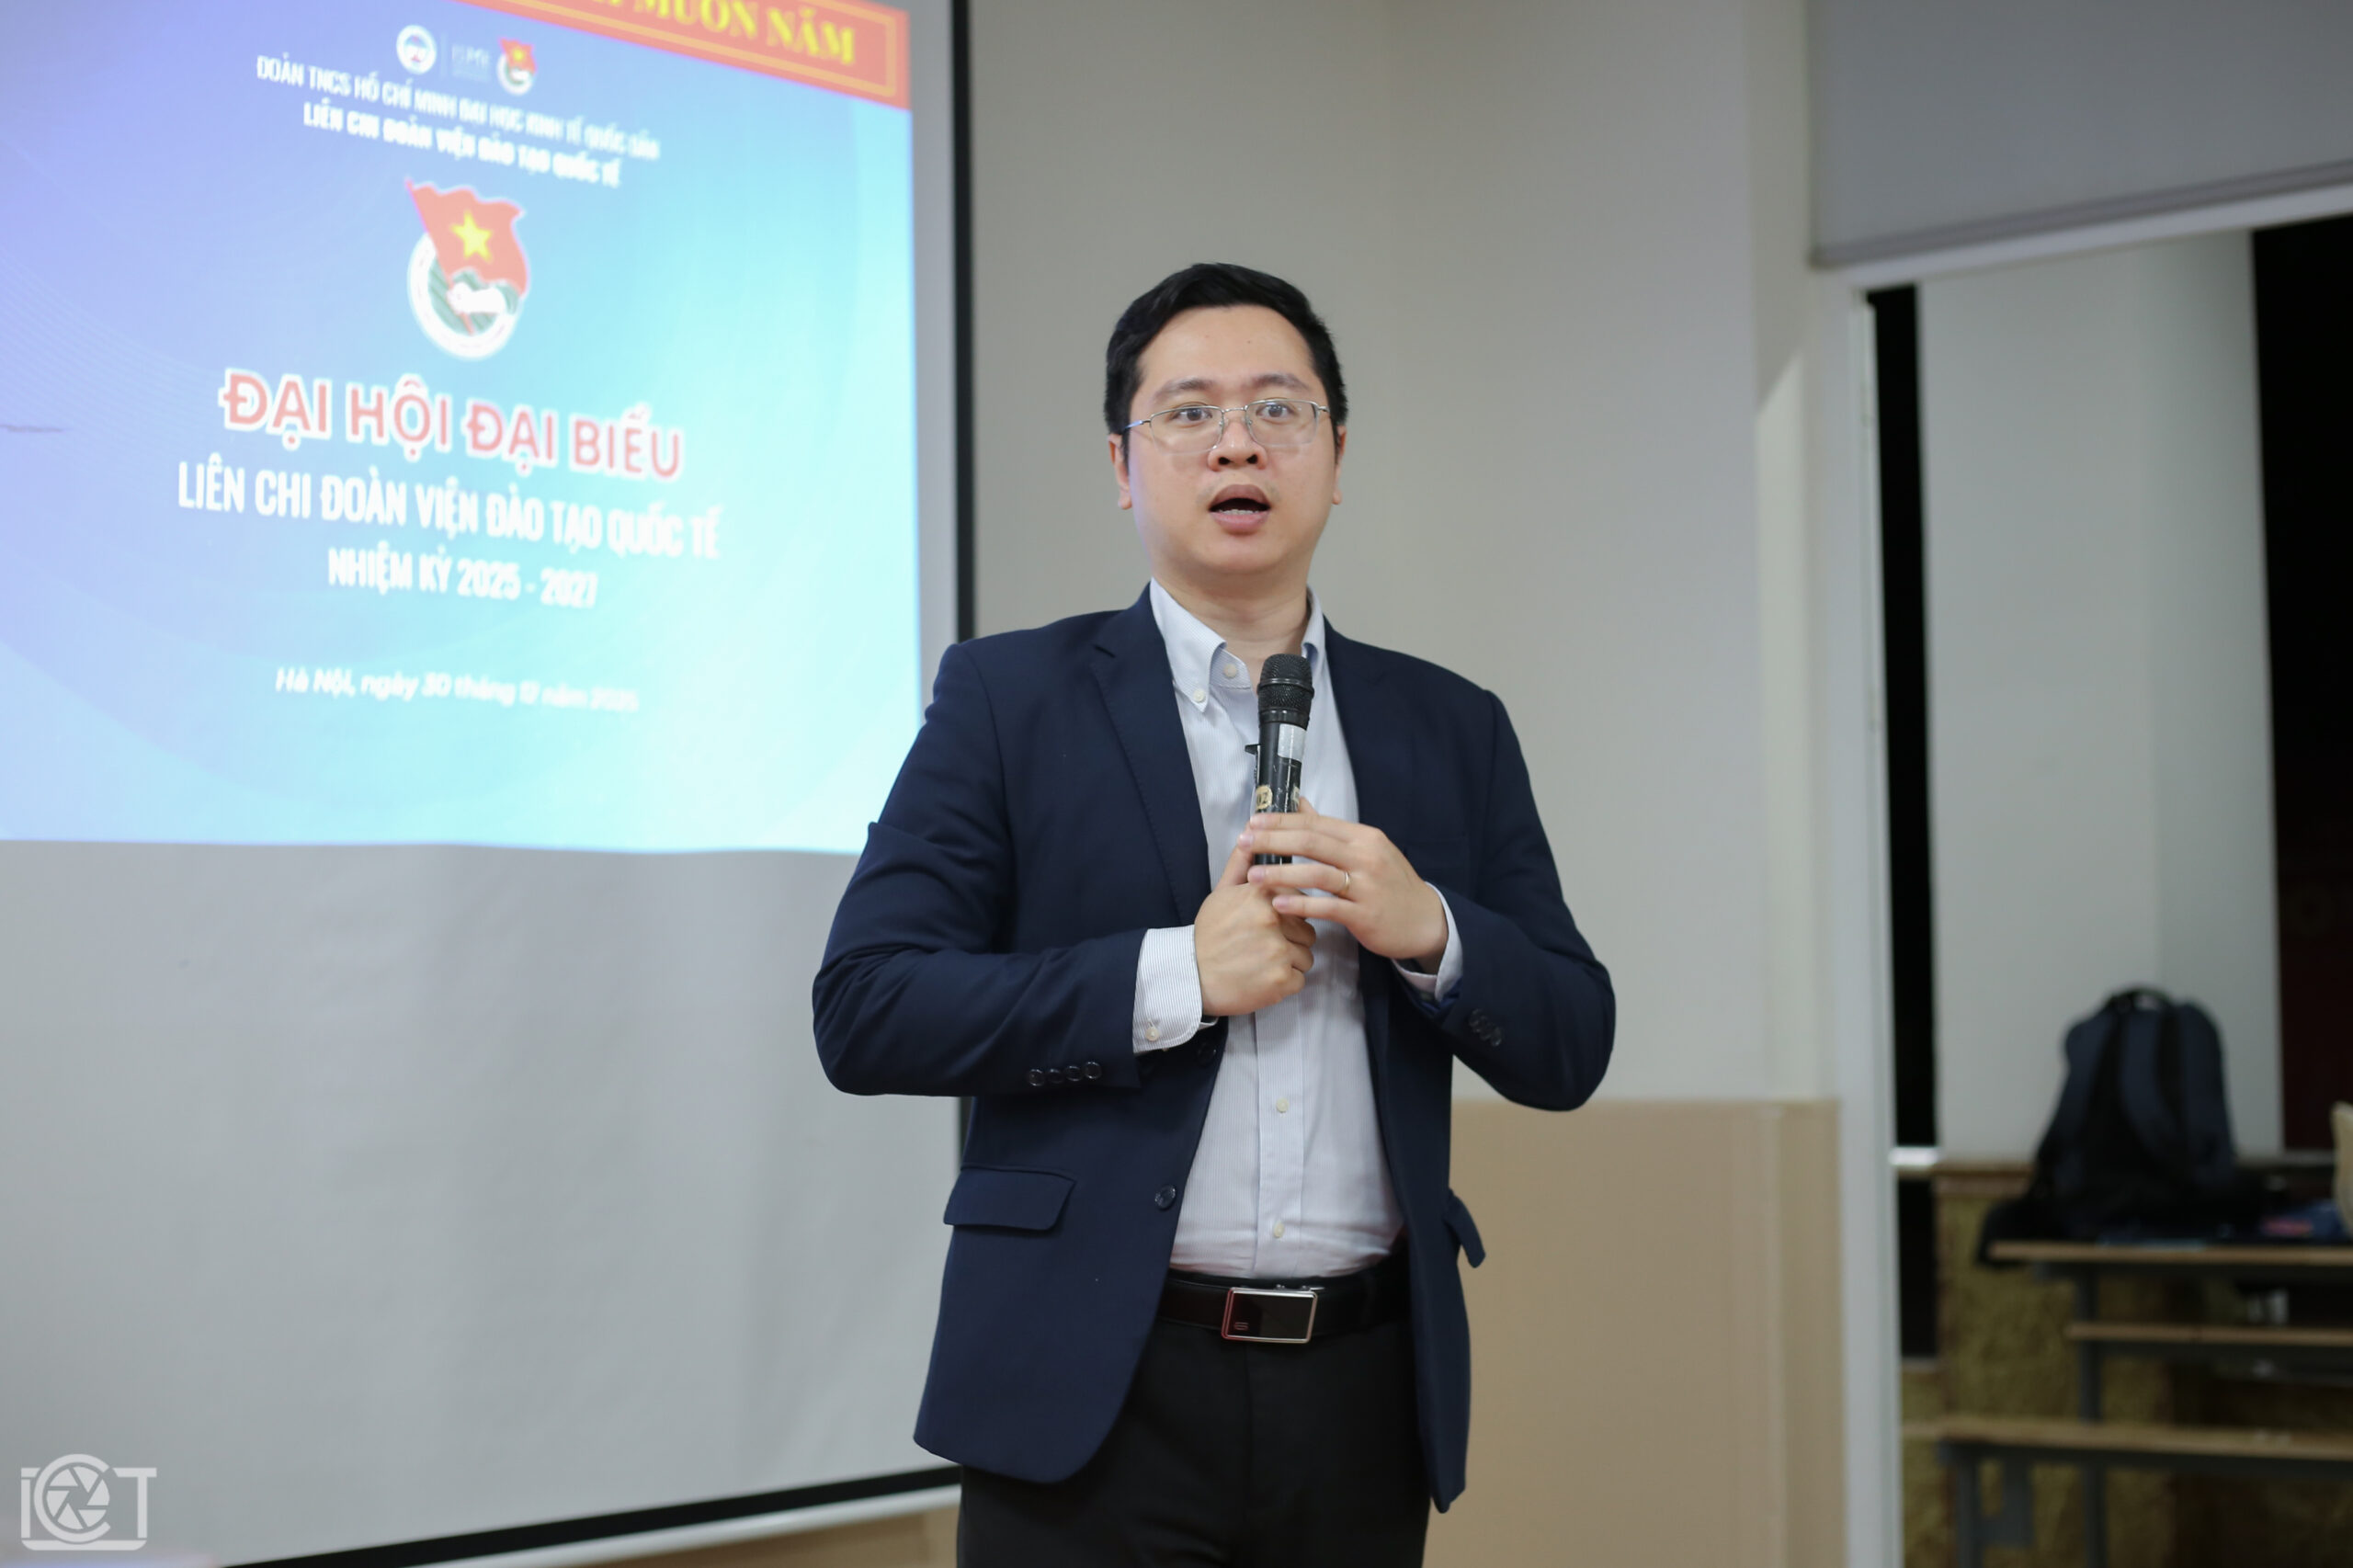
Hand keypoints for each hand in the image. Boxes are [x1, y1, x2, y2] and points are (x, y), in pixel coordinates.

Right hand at [1194, 833, 1316, 1016]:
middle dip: (1290, 940)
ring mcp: (1279, 950)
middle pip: (1307, 930)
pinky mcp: (1282, 979)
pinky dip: (1285, 983)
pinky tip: (1262, 978)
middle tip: (1261, 946)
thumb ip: (1242, 863)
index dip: (1286, 914)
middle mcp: (1273, 918)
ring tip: (1261, 963)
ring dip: (1289, 962)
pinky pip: (1300, 979)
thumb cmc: (1209, 934)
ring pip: (1307, 956)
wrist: (1190, 976)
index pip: (1299, 899)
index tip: (1265, 924)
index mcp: (1261, 893)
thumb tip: (1252, 831)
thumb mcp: (1221, 893)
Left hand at [1242, 796, 1448, 968]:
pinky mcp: (1365, 914)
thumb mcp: (1367, 849)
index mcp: (1363, 836)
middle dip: (1273, 840)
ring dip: (1281, 873)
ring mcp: (1366, 885)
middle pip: (1312, 841)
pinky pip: (1327, 907)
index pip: (1315, 822)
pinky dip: (1301, 904)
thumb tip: (1300, 802)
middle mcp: (1365, 856)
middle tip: (1244, 842)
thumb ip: (1332, 830)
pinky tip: (1278, 903)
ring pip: (1317, 873)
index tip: (1253, 822)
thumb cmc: (1390, 884)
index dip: (1281, 821)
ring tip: (1252, 876)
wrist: (1425, 920)